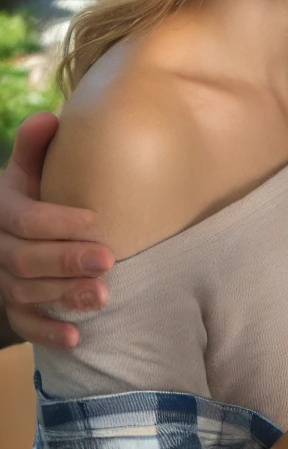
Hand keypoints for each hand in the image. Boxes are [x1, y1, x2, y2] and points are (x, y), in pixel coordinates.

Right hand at [0, 114, 113, 347]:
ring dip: (64, 297)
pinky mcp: (13, 304)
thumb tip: (47, 119)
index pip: (26, 220)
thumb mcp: (31, 166)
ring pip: (26, 293)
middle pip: (26, 260)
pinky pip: (23, 323)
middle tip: (108, 260)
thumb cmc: (37, 187)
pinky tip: (75, 337)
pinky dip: (47, 331)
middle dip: (67, 261)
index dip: (58, 221)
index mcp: (5, 209)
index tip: (96, 220)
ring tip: (104, 297)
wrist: (19, 222)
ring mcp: (3, 279)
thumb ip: (35, 145)